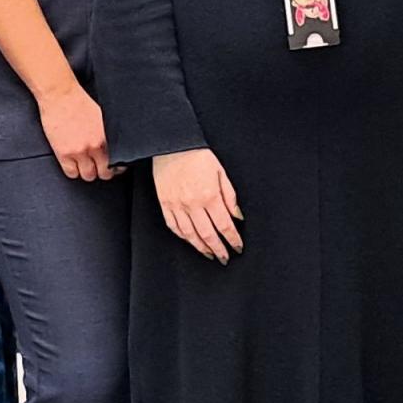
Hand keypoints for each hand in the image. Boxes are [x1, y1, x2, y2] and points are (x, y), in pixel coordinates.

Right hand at [38, 83, 115, 181]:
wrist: (60, 95)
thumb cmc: (79, 101)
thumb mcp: (102, 117)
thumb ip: (107, 133)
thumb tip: (112, 145)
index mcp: (106, 137)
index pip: (116, 162)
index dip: (115, 167)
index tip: (114, 168)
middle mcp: (95, 146)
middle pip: (103, 173)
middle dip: (101, 171)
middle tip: (98, 168)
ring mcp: (79, 151)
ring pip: (88, 175)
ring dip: (87, 172)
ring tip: (85, 166)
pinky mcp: (64, 153)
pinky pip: (71, 173)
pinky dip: (73, 171)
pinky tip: (73, 165)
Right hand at [153, 148, 242, 262]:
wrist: (172, 144)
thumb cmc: (197, 155)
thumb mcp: (221, 172)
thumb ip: (230, 196)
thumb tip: (237, 216)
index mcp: (209, 196)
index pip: (224, 226)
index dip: (232, 239)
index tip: (237, 247)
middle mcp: (193, 204)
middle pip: (208, 235)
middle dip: (219, 250)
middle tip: (224, 258)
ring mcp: (177, 205)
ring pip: (190, 235)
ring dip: (201, 248)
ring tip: (209, 254)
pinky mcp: (165, 203)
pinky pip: (174, 226)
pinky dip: (183, 237)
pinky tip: (190, 241)